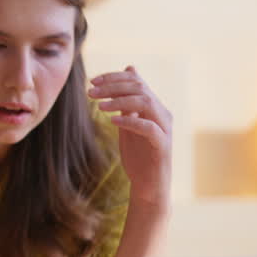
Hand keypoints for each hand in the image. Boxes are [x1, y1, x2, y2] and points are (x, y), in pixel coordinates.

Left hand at [89, 65, 171, 208]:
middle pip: (140, 88)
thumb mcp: (128, 124)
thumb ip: (126, 102)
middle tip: (90, 92)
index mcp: (154, 107)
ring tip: (98, 106)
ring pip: (146, 102)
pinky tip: (113, 121)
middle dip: (113, 86)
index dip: (114, 77)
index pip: (137, 81)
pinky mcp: (163, 145)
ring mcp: (165, 129)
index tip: (93, 81)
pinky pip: (149, 127)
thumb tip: (127, 71)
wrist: (148, 186)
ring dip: (119, 101)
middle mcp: (162, 114)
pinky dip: (131, 121)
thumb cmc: (138, 155)